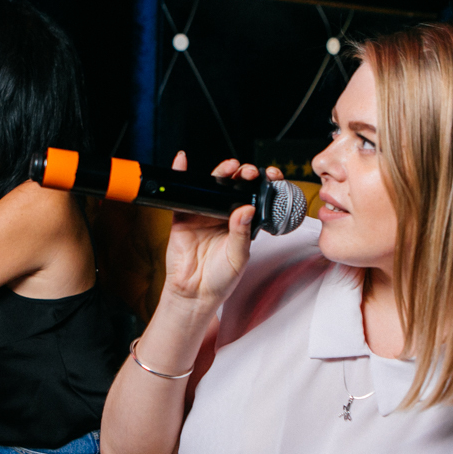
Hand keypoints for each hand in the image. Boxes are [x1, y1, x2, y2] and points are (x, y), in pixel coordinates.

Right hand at [162, 152, 281, 307]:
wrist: (195, 293)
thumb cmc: (221, 279)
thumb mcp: (239, 256)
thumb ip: (242, 232)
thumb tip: (246, 209)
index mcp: (243, 223)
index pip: (255, 197)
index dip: (262, 184)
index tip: (270, 177)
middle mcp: (224, 215)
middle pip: (234, 187)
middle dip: (243, 175)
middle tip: (248, 173)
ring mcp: (204, 214)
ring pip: (212, 187)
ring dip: (220, 172)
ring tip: (229, 167)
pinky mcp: (184, 217)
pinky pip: (183, 194)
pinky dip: (182, 175)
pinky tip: (182, 160)